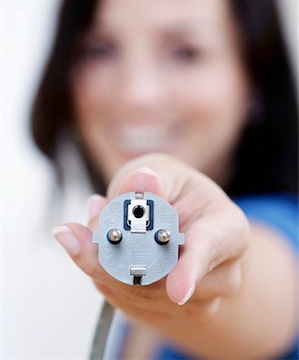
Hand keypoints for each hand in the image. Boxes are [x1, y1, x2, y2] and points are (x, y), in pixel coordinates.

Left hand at [52, 153, 249, 328]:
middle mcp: (220, 274)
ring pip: (134, 293)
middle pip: (162, 280)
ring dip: (102, 258)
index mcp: (228, 231)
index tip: (177, 291)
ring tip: (97, 217)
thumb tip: (143, 182)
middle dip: (114, 255)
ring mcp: (195, 302)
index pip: (210, 249)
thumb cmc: (175, 193)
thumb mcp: (165, 172)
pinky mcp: (164, 314)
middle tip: (87, 221)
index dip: (192, 269)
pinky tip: (103, 245)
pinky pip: (121, 299)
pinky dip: (103, 271)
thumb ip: (153, 177)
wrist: (180, 224)